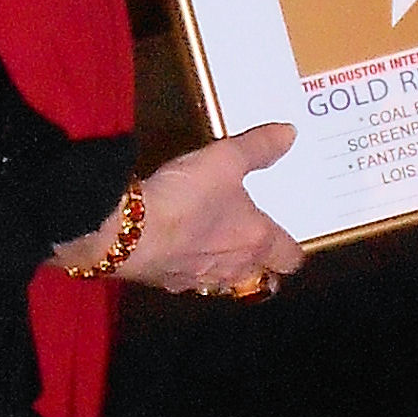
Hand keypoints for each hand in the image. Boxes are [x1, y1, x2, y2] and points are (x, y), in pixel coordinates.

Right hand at [54, 123, 303, 292]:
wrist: (125, 231)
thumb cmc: (184, 200)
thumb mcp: (225, 160)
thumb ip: (258, 147)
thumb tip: (289, 134)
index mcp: (256, 241)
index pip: (290, 258)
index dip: (292, 248)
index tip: (288, 234)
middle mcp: (233, 268)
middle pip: (261, 280)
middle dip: (262, 265)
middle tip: (257, 242)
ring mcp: (199, 281)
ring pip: (225, 282)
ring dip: (226, 267)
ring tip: (217, 242)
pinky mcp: (166, 283)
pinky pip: (188, 280)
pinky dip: (189, 266)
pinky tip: (178, 246)